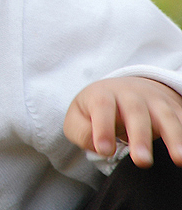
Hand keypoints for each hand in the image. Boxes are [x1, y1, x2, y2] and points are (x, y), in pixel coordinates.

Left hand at [64, 77, 181, 167]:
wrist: (122, 88)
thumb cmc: (94, 109)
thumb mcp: (77, 117)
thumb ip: (81, 132)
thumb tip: (98, 147)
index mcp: (102, 94)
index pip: (102, 107)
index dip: (103, 128)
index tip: (105, 150)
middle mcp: (130, 94)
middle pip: (136, 112)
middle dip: (140, 137)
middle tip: (142, 161)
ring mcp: (154, 101)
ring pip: (166, 115)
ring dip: (174, 136)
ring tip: (179, 159)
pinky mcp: (172, 109)